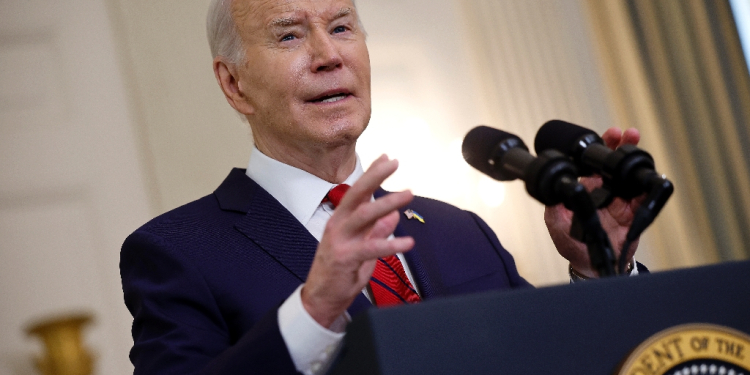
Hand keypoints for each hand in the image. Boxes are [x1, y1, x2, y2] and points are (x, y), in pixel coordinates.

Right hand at [301, 155, 413, 326]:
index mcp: (341, 219)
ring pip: (364, 215)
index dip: (371, 173)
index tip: (386, 157)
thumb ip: (376, 231)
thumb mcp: (361, 248)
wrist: (320, 299)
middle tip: (394, 163)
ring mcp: (340, 240)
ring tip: (408, 194)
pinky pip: (371, 248)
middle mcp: (338, 225)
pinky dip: (391, 244)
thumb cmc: (339, 272)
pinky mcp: (345, 258)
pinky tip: (408, 242)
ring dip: (387, 203)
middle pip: (357, 194)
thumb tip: (394, 215)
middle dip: (375, 176)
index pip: (357, 191)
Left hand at [544, 127, 642, 277]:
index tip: (605, 137)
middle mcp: (603, 191)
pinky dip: (647, 188)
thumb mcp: (557, 225)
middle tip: (626, 133)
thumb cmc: (572, 244)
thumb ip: (555, 208)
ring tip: (637, 145)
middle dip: (620, 146)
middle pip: (613, 164)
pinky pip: (642, 199)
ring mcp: (619, 201)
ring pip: (629, 176)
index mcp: (585, 189)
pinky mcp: (632, 213)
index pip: (591, 164)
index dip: (598, 149)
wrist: (590, 265)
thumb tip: (553, 192)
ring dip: (634, 161)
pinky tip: (648, 177)